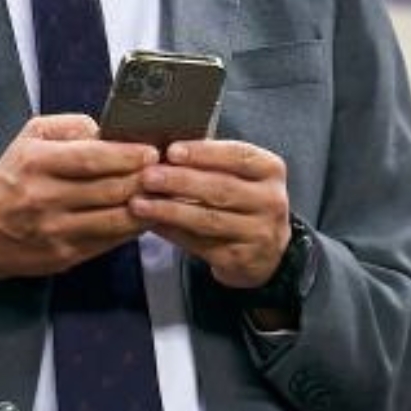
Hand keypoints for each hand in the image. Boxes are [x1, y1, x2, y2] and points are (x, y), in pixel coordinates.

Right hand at [0, 114, 160, 287]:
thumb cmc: (10, 179)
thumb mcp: (28, 138)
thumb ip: (69, 127)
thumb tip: (107, 131)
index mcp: (35, 163)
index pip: (89, 158)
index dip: (125, 155)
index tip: (151, 151)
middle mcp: (44, 198)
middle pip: (108, 189)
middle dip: (144, 179)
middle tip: (166, 170)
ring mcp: (55, 231)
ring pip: (114, 219)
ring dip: (145, 205)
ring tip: (163, 192)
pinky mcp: (65, 255)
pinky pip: (109, 241)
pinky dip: (132, 227)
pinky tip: (145, 214)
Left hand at [131, 140, 290, 289]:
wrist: (266, 251)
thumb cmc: (243, 199)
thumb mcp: (240, 174)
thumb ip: (211, 161)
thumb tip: (164, 150)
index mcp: (271, 169)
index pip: (238, 155)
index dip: (203, 153)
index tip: (171, 151)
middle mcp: (271, 201)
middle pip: (221, 188)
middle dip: (179, 181)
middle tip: (147, 176)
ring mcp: (259, 233)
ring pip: (208, 219)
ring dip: (169, 210)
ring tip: (139, 203)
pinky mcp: (240, 260)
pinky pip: (200, 244)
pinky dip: (172, 233)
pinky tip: (152, 224)